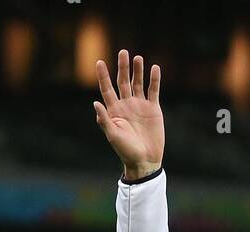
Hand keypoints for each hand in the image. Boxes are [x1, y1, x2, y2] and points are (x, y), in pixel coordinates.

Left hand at [94, 50, 163, 178]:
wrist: (145, 161)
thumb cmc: (126, 151)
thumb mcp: (113, 136)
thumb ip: (104, 120)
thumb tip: (95, 102)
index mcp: (114, 111)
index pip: (107, 89)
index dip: (103, 76)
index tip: (99, 62)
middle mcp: (126, 105)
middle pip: (123, 81)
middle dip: (122, 67)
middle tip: (123, 52)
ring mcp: (140, 106)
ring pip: (138, 83)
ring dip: (137, 71)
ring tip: (137, 58)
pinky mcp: (153, 109)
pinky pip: (153, 90)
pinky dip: (154, 80)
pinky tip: (155, 68)